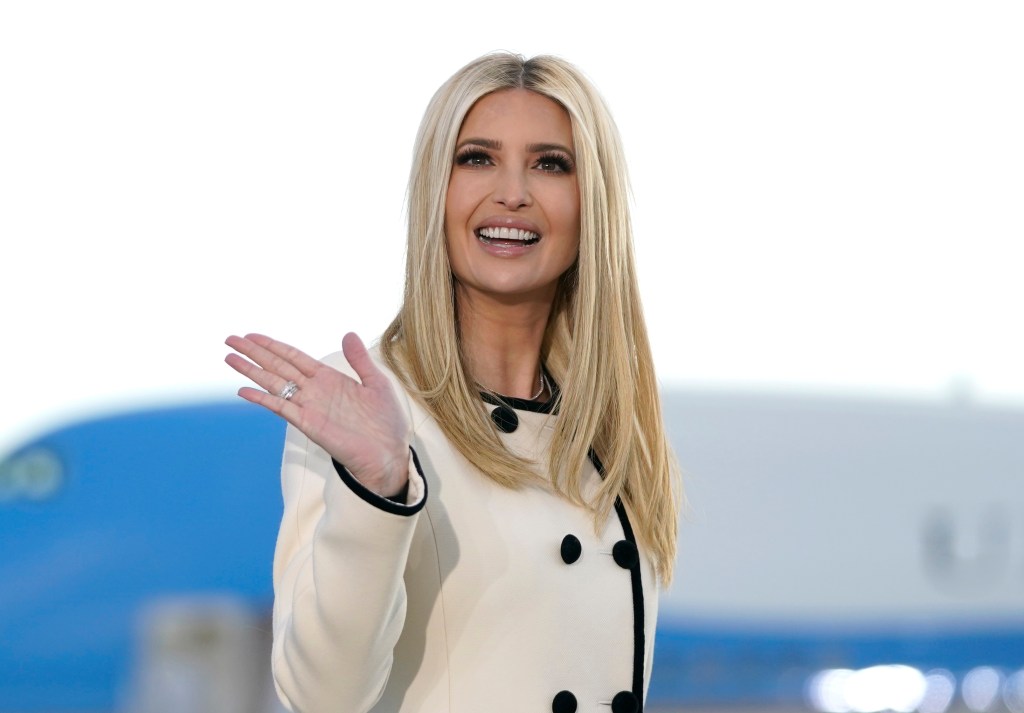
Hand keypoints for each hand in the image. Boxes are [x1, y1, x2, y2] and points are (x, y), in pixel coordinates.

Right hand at [224, 332, 409, 495]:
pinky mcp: (308, 423)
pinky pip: (280, 407)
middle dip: (254, 352)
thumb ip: (360, 360)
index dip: (273, 345)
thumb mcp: (377, 383)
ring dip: (251, 371)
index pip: (294, 357)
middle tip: (229, 340)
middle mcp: (315, 390)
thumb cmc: (386, 422)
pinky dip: (262, 399)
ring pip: (274, 383)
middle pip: (278, 366)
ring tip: (229, 358)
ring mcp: (309, 406)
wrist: (389, 454)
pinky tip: (243, 390)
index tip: (252, 336)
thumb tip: (348, 334)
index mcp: (329, 378)